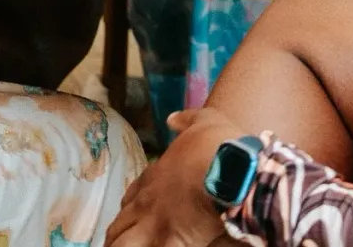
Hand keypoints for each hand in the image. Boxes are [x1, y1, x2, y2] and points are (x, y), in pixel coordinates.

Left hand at [110, 107, 248, 246]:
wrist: (234, 171)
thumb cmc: (219, 146)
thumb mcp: (205, 121)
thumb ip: (187, 119)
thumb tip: (172, 119)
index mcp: (154, 176)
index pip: (131, 195)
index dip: (130, 207)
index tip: (132, 215)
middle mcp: (147, 202)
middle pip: (119, 226)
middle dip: (118, 236)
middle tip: (120, 242)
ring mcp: (154, 225)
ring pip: (122, 244)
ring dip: (120, 246)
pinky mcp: (169, 243)